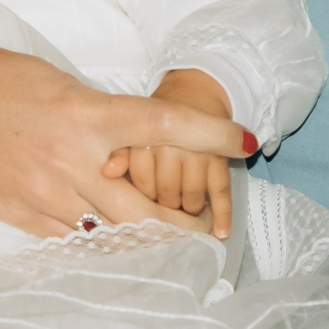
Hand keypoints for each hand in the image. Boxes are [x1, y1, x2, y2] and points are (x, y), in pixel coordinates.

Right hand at [0, 34, 247, 237]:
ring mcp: (45, 195)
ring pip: (113, 235)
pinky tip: (106, 241)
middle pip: (149, 211)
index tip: (247, 142)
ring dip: (141, 240)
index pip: (165, 124)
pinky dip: (95, 240)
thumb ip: (96, 117)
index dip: (212, 135)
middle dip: (184, 226)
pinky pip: (72, 240)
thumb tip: (130, 144)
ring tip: (163, 245)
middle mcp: (72, 161)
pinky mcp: (20, 217)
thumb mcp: (53, 82)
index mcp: (85, 113)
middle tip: (207, 233)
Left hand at [106, 69, 246, 238]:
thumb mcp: (133, 133)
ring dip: (189, 212)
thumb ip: (120, 154)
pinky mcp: (221, 159)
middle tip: (162, 212)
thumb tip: (106, 173)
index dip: (142, 198)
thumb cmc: (156, 123)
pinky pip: (222, 191)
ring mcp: (201, 153)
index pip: (142, 182)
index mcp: (148, 138)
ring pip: (192, 197)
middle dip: (164, 208)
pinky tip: (220, 234)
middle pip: (167, 193)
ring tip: (184, 219)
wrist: (193, 94)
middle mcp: (174, 145)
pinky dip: (223, 214)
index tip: (141, 203)